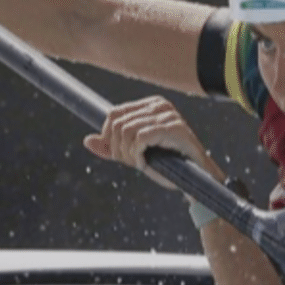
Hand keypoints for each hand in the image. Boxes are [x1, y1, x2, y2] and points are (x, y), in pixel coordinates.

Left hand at [83, 96, 223, 189]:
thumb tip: (87, 141)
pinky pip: (140, 138)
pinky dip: (138, 155)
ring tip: (141, 164)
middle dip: (119, 149)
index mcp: (149, 104)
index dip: (110, 138)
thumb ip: (112, 147)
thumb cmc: (168, 163)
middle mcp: (159, 105)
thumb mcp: (134, 153)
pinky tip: (146, 165)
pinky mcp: (173, 128)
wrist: (197, 179)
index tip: (122, 155)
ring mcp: (167, 114)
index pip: (113, 114)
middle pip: (117, 123)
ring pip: (126, 131)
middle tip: (133, 162)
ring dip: (129, 155)